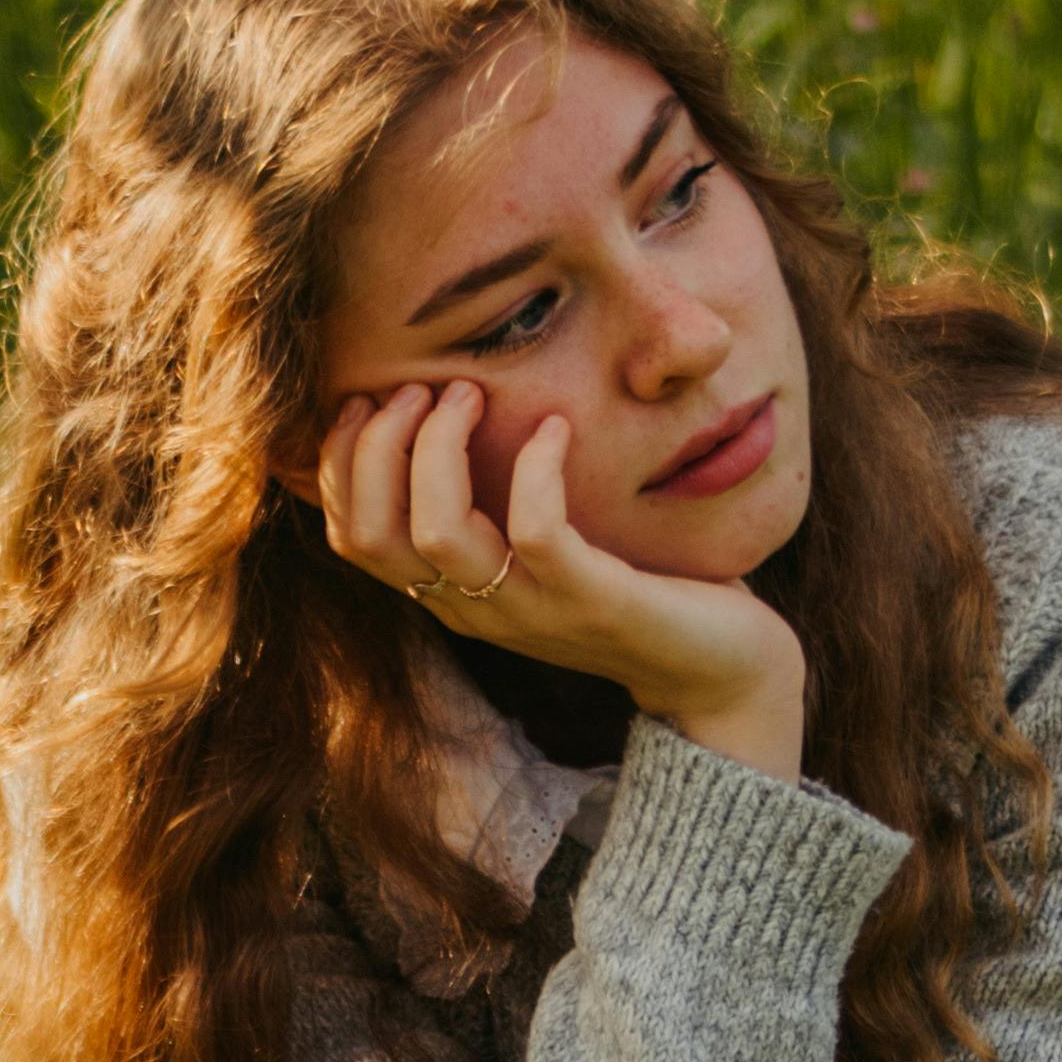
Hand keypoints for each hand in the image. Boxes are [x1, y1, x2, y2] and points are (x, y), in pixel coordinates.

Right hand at [318, 381, 804, 781]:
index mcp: (453, 597)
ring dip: (440, 447)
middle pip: (373, 534)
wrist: (720, 673)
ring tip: (472, 394)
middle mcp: (477, 610)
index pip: (352, 537)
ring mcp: (533, 610)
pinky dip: (536, 468)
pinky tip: (555, 428)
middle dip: (379, 445)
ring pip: (438, 533)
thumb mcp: (544, 552)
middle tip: (423, 388)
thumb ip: (492, 507)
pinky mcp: (594, 602)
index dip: (342, 462)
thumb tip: (446, 414)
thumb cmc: (634, 590)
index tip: (373, 400)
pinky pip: (537, 532)